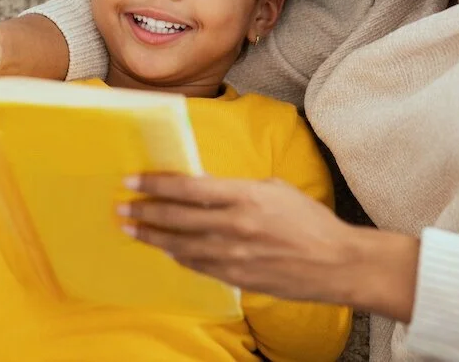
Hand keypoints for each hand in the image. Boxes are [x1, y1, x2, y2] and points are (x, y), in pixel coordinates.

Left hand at [119, 175, 356, 304]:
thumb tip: (210, 188)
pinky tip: (165, 250)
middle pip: (176, 218)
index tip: (132, 180)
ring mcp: (233, 255)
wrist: (336, 263)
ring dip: (152, 237)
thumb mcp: (275, 189)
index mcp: (245, 196)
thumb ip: (240, 188)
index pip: (188, 188)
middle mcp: (234, 225)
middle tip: (122, 208)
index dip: (156, 184)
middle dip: (144, 211)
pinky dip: (178, 256)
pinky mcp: (236, 277)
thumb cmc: (310, 221)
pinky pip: (197, 266)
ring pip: (180, 245)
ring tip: (132, 230)